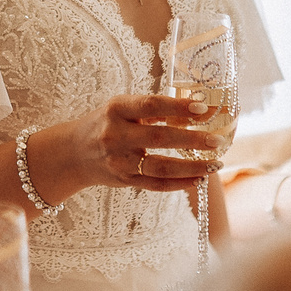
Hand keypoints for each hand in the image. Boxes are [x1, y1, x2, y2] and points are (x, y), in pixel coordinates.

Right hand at [61, 94, 218, 195]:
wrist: (73, 153)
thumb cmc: (105, 124)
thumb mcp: (121, 109)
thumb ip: (153, 110)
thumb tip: (196, 110)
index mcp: (116, 109)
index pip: (151, 105)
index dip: (178, 106)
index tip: (203, 109)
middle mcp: (115, 135)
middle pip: (160, 137)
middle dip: (193, 140)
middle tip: (217, 141)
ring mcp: (119, 161)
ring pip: (161, 166)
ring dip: (192, 167)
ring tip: (215, 164)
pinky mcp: (124, 181)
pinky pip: (156, 185)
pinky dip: (180, 183)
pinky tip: (198, 179)